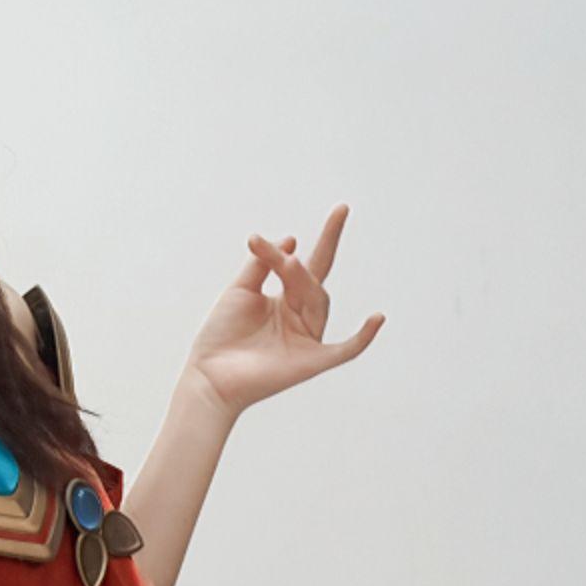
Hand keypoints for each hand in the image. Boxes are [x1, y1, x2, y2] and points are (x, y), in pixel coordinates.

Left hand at [179, 206, 385, 418]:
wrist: (208, 376)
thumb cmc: (222, 336)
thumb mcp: (240, 289)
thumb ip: (263, 263)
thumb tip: (293, 239)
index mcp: (287, 300)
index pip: (312, 264)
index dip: (330, 236)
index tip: (341, 209)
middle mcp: (302, 317)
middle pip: (311, 283)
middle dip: (299, 268)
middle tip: (283, 258)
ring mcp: (308, 339)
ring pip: (317, 302)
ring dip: (302, 282)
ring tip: (286, 266)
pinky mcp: (311, 362)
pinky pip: (345, 350)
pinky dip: (362, 337)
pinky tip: (377, 319)